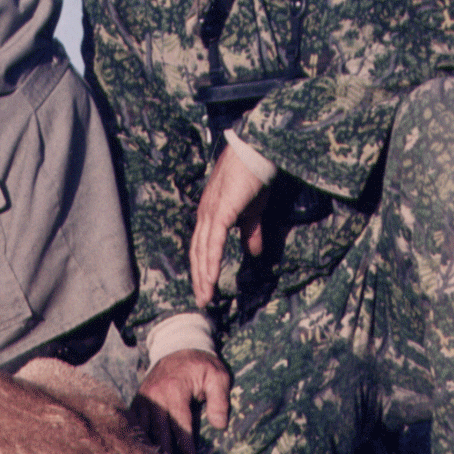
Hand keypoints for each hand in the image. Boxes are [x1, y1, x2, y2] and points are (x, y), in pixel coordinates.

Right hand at [129, 349, 231, 453]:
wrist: (179, 346)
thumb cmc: (201, 365)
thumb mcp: (218, 376)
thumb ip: (220, 400)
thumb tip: (220, 425)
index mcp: (174, 390)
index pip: (179, 424)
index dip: (184, 446)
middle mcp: (155, 395)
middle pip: (159, 431)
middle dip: (167, 453)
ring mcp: (143, 397)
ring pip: (144, 429)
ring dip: (151, 448)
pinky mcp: (138, 399)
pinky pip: (135, 422)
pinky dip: (139, 437)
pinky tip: (145, 452)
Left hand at [190, 142, 271, 307]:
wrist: (255, 153)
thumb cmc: (253, 178)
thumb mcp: (253, 211)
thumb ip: (250, 232)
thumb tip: (254, 253)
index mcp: (209, 214)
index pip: (201, 246)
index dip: (202, 268)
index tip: (206, 288)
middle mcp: (205, 215)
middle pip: (197, 252)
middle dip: (199, 278)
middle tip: (202, 301)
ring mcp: (211, 213)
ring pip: (203, 251)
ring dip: (203, 276)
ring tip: (206, 297)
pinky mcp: (222, 211)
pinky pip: (214, 241)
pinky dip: (211, 261)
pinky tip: (211, 279)